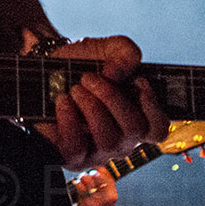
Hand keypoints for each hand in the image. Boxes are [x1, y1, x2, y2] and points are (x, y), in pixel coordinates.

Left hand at [32, 35, 168, 171]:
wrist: (46, 70)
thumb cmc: (83, 63)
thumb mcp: (107, 48)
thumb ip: (125, 52)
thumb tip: (116, 74)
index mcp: (136, 117)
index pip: (158, 129)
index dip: (153, 107)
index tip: (137, 81)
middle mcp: (122, 140)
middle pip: (134, 129)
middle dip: (111, 97)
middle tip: (88, 78)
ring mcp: (98, 152)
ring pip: (108, 139)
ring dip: (90, 106)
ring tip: (75, 89)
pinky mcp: (72, 157)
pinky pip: (76, 149)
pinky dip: (69, 120)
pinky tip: (63, 102)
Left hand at [71, 168, 117, 205]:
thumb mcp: (105, 199)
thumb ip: (104, 185)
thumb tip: (97, 168)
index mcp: (113, 196)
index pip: (107, 174)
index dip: (98, 170)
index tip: (94, 173)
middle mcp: (107, 199)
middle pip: (97, 175)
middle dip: (90, 173)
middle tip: (86, 177)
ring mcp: (96, 201)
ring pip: (87, 179)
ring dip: (82, 177)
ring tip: (81, 181)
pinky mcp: (85, 204)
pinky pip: (80, 186)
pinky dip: (77, 184)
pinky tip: (77, 186)